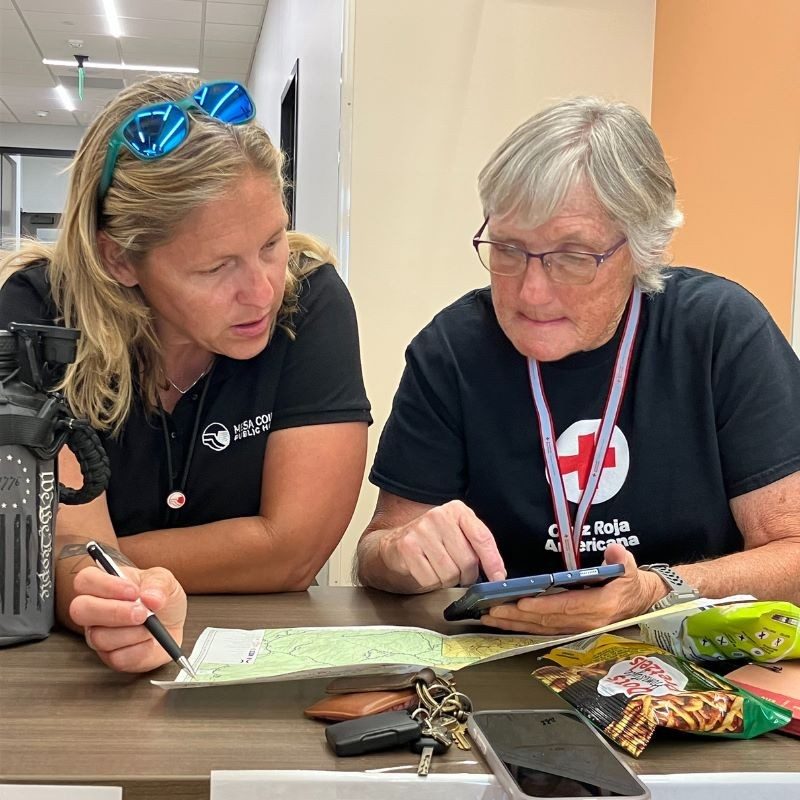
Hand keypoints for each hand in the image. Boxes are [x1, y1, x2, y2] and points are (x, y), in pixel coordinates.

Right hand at [69, 564, 187, 672]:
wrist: (173, 623)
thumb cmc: (161, 597)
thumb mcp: (165, 580)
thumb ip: (159, 584)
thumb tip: (150, 597)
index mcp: (102, 585)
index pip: (85, 580)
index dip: (106, 586)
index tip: (133, 592)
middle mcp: (94, 610)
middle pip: (80, 610)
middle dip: (114, 612)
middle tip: (142, 613)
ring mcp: (98, 635)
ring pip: (99, 637)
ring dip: (133, 632)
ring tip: (152, 626)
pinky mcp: (110, 658)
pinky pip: (117, 658)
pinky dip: (140, 649)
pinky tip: (150, 641)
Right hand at [379, 500, 505, 590]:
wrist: (390, 547)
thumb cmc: (428, 545)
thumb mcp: (455, 536)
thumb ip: (475, 547)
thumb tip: (498, 574)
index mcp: (456, 510)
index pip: (482, 537)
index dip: (493, 562)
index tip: (499, 578)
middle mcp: (439, 515)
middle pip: (468, 561)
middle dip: (465, 576)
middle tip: (456, 573)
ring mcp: (421, 530)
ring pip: (450, 573)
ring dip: (446, 580)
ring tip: (436, 569)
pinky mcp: (407, 547)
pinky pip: (431, 579)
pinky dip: (429, 583)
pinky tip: (423, 571)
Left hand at [479, 544, 663, 634]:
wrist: (639, 602)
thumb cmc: (629, 583)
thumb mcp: (630, 568)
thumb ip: (621, 559)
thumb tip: (614, 551)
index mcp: (599, 607)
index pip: (565, 607)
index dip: (542, 606)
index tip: (521, 602)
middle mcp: (586, 622)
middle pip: (546, 621)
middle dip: (518, 616)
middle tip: (492, 610)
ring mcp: (577, 629)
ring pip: (541, 628)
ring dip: (514, 624)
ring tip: (490, 618)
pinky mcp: (570, 630)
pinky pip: (543, 630)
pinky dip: (523, 627)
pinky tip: (505, 622)